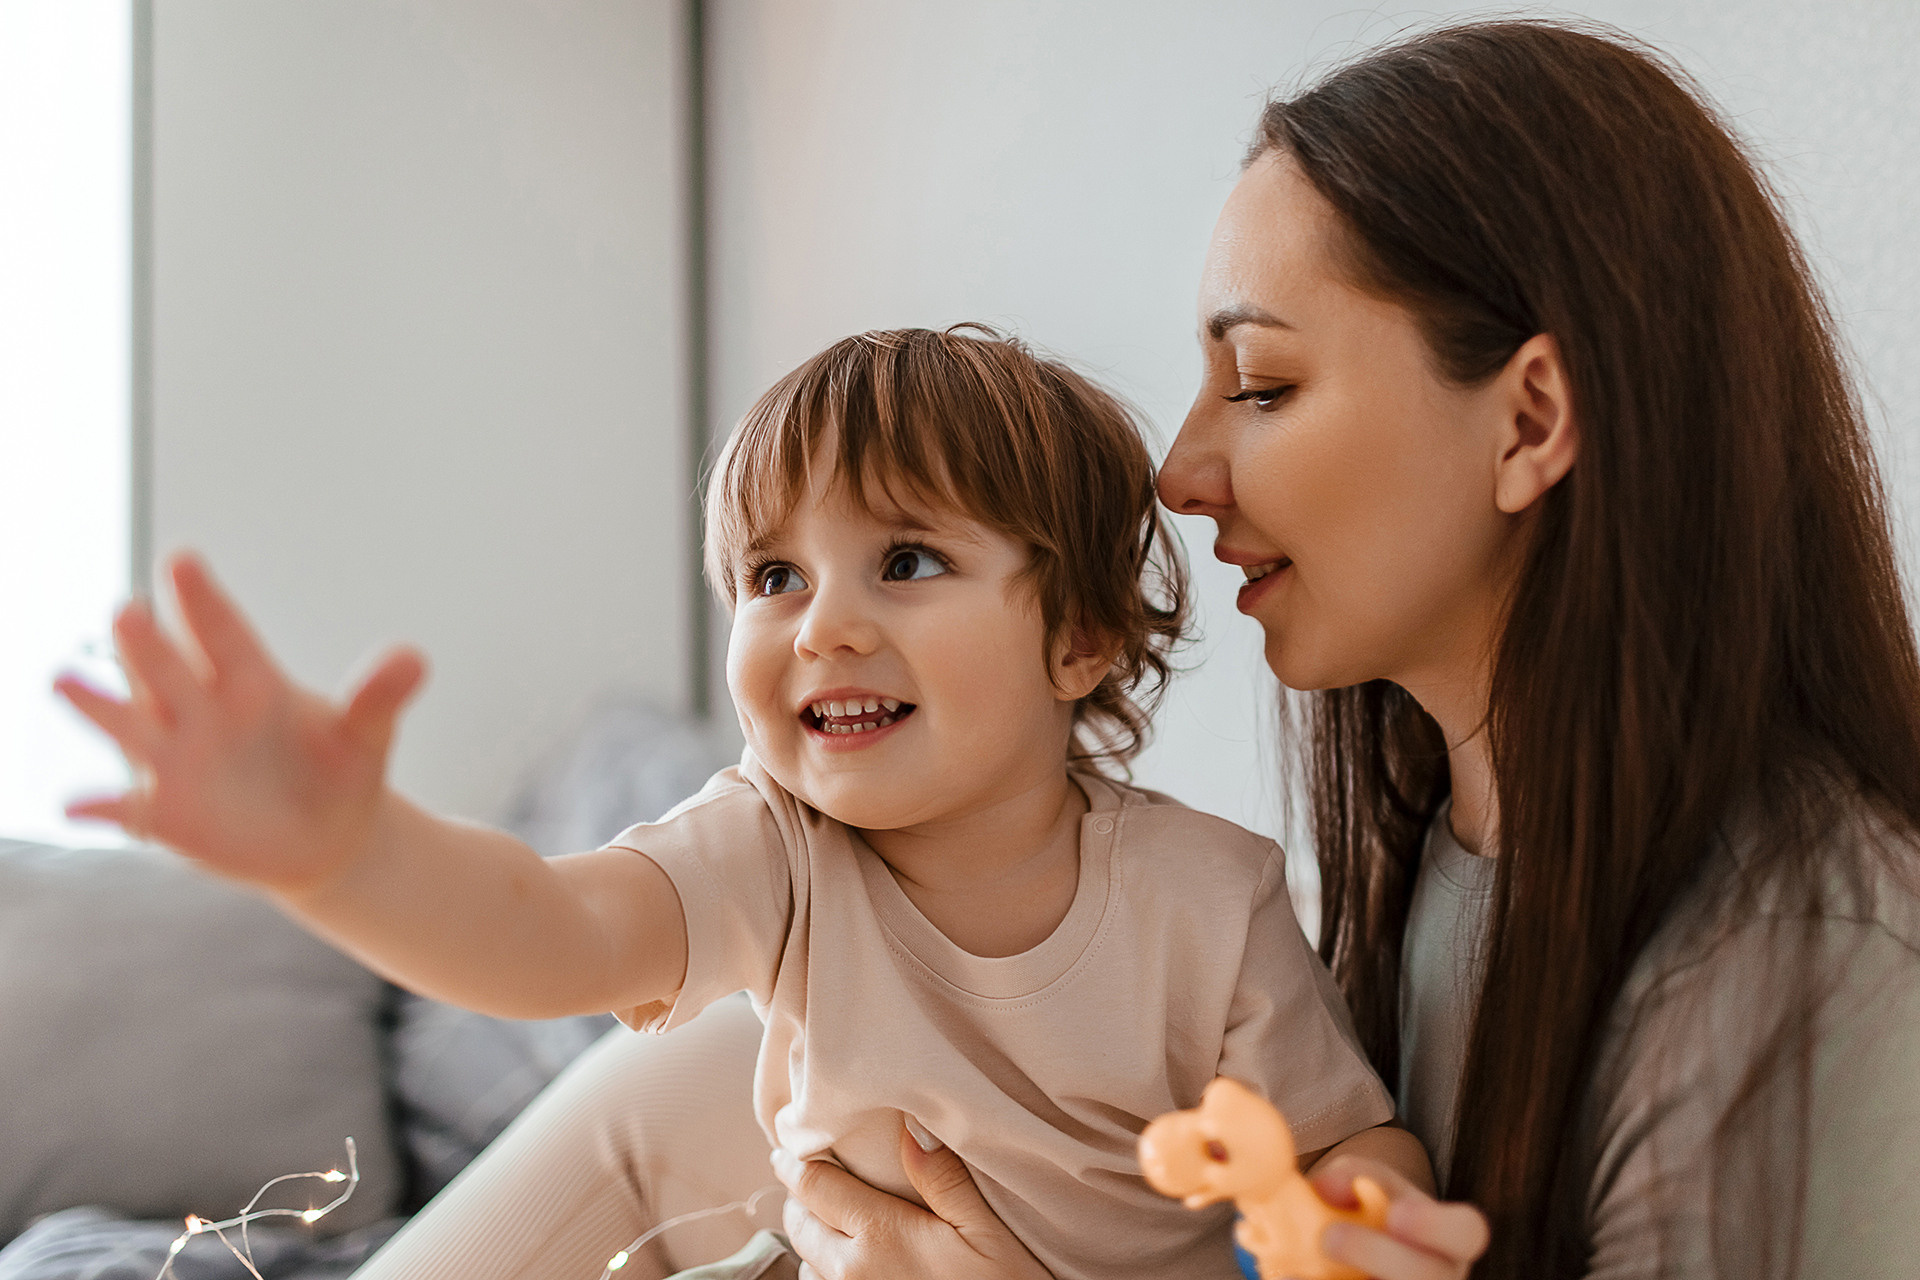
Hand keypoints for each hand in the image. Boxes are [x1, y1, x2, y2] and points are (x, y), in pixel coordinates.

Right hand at [54, 552, 425, 891]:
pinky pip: (126, 810)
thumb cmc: (342, 772)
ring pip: (131, 727)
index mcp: (252, 682)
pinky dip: (102, 807)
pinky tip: (78, 806)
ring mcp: (178, 760)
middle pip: (170, 671)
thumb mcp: (368, 735)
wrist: (330, 840)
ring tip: (65, 680)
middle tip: (127, 612)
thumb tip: (415, 658)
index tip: (184, 560)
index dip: (204, 600)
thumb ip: (380, 696)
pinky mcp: (166, 814)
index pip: (225, 634)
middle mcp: (203, 712)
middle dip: (149, 645)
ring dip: (100, 705)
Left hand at [771, 1123, 1053, 1279]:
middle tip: (808, 1179)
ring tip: (829, 1224)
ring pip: (805, 1264)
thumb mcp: (986, 1231)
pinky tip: (847, 1268)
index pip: (815, 1186)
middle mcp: (851, 1272)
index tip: (785, 1148)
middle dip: (799, 1198)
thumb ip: (942, 1178)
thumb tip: (909, 1126)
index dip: (795, 1162)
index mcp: (881, 1235)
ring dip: (811, 1241)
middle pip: (800, 1224)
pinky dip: (822, 1275)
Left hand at [1310, 1157, 1487, 1279]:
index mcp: (1450, 1241)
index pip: (1467, 1232)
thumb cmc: (1374, 1210)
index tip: (1396, 1213)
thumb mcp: (1369, 1182)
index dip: (1435, 1226)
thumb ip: (1352, 1174)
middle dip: (1380, 1256)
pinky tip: (1292, 1278)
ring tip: (1297, 1269)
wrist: (1363, 1253)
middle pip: (1430, 1277)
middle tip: (1329, 1237)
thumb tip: (1326, 1188)